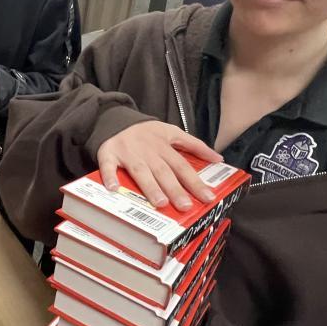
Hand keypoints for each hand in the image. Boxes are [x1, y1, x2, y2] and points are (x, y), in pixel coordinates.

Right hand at [97, 121, 222, 210]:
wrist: (117, 119)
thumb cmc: (147, 132)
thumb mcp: (172, 132)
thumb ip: (195, 146)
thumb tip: (218, 158)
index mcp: (164, 147)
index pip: (183, 166)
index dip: (195, 182)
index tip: (207, 197)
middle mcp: (148, 151)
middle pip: (163, 172)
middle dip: (175, 189)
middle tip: (185, 206)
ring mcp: (128, 153)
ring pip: (141, 171)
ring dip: (150, 187)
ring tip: (160, 203)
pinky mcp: (109, 154)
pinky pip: (108, 166)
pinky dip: (110, 177)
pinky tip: (113, 189)